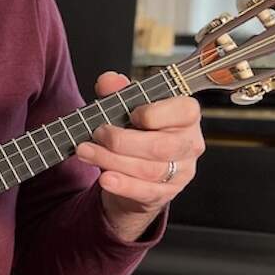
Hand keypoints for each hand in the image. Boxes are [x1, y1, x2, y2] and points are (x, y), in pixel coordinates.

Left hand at [74, 72, 203, 240]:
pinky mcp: (165, 194)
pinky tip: (105, 178)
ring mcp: (181, 172)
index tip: (132, 114)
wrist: (133, 171)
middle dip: (123, 140)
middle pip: (161, 146)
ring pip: (150, 170)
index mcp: (186, 117)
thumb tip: (109, 81)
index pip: (185, 111)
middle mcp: (189, 145)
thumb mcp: (127, 108)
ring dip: (112, 160)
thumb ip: (119, 92)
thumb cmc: (136, 132)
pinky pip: (145, 191)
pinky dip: (123, 185)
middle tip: (96, 133)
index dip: (157, 113)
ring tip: (86, 151)